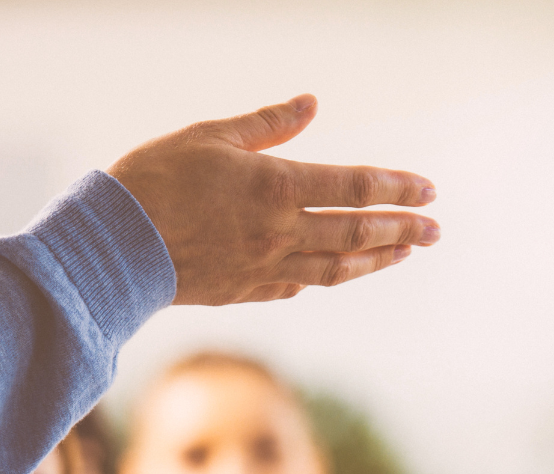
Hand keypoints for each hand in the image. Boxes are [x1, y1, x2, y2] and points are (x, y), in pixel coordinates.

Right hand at [108, 95, 438, 305]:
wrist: (115, 245)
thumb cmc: (156, 178)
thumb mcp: (211, 135)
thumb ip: (267, 124)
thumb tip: (311, 102)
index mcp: (276, 187)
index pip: (355, 187)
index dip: (397, 188)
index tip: (429, 190)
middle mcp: (282, 232)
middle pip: (358, 232)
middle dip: (404, 229)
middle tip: (437, 230)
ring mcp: (270, 267)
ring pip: (339, 267)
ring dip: (377, 259)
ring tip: (405, 252)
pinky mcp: (251, 291)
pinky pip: (301, 284)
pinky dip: (327, 276)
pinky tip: (343, 270)